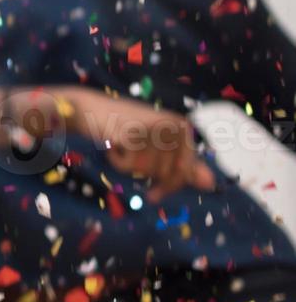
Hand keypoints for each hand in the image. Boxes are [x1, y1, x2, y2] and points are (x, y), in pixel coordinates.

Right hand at [61, 87, 215, 200]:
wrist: (90, 107)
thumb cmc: (125, 126)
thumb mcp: (158, 145)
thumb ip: (184, 164)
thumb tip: (211, 184)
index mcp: (181, 127)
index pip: (185, 170)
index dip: (171, 185)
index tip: (155, 194)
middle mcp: (169, 125)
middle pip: (167, 173)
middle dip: (146, 173)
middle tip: (130, 155)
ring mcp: (150, 128)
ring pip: (146, 171)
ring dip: (129, 166)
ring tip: (121, 147)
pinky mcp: (129, 134)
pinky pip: (127, 166)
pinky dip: (117, 162)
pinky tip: (112, 146)